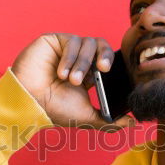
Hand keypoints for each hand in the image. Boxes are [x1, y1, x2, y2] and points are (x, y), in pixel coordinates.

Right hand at [11, 33, 134, 130]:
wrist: (30, 103)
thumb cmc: (54, 110)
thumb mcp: (87, 117)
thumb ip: (110, 121)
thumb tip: (133, 123)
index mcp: (89, 73)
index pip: (106, 59)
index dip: (111, 62)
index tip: (111, 74)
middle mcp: (78, 58)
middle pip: (101, 45)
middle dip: (105, 56)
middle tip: (103, 69)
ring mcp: (66, 48)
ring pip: (87, 43)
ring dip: (82, 63)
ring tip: (72, 81)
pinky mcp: (55, 40)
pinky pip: (72, 41)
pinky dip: (70, 58)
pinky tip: (61, 73)